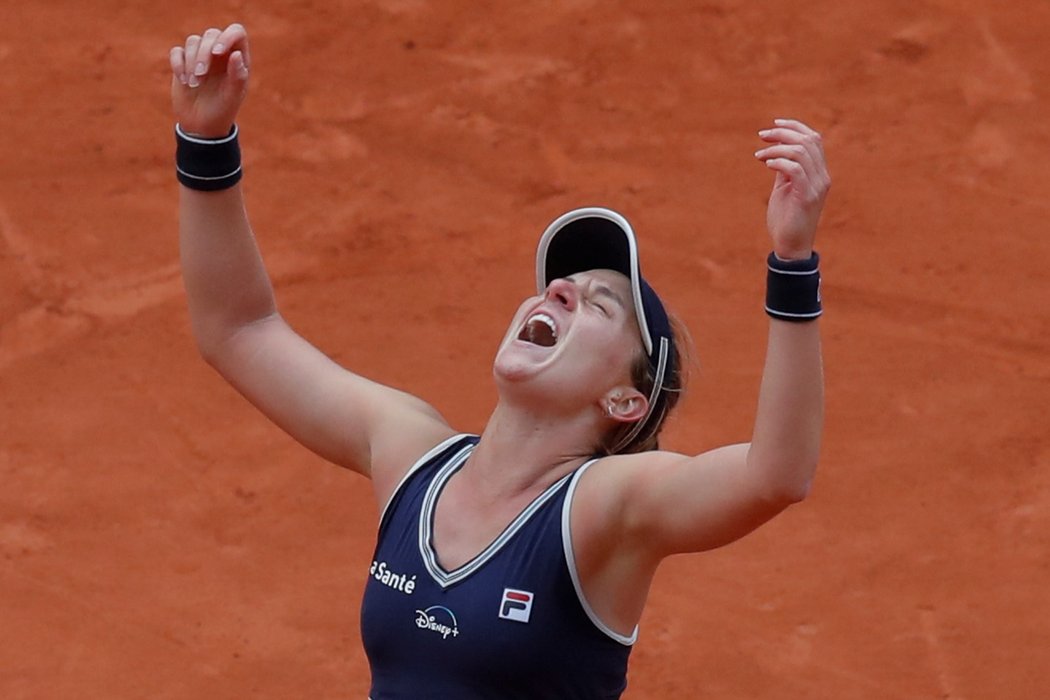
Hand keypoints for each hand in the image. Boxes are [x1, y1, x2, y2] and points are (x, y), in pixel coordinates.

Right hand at [169, 23, 250, 137]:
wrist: (202, 126)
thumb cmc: (223, 110)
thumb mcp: (233, 95)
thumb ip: (238, 75)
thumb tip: (236, 54)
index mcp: (237, 58)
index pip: (236, 32)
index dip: (227, 36)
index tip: (218, 53)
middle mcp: (220, 53)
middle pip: (211, 34)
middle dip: (204, 53)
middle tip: (201, 75)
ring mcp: (200, 56)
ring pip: (193, 41)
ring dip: (191, 61)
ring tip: (194, 83)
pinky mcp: (183, 62)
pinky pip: (177, 51)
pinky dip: (178, 64)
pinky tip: (184, 81)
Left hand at [754, 119, 830, 259]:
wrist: (790, 246)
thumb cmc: (786, 219)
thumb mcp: (784, 189)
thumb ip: (784, 170)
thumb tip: (776, 151)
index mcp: (819, 172)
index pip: (814, 138)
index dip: (795, 126)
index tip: (773, 124)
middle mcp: (822, 176)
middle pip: (808, 140)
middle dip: (783, 133)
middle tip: (761, 136)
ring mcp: (817, 186)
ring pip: (801, 151)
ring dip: (776, 148)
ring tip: (759, 156)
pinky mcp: (807, 196)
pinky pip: (795, 169)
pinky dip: (779, 162)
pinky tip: (766, 164)